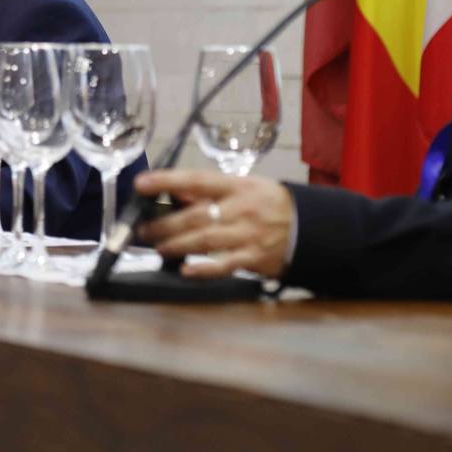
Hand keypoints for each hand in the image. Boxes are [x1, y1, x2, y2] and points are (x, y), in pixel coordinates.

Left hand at [135, 169, 294, 279]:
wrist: (310, 226)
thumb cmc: (269, 203)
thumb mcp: (244, 187)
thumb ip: (211, 192)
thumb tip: (174, 194)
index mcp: (237, 186)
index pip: (197, 180)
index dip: (167, 181)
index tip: (142, 183)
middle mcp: (241, 208)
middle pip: (195, 215)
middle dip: (165, 224)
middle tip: (144, 230)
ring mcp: (248, 235)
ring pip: (205, 240)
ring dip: (177, 245)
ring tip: (159, 248)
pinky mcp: (253, 258)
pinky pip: (224, 265)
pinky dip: (204, 269)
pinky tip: (186, 271)